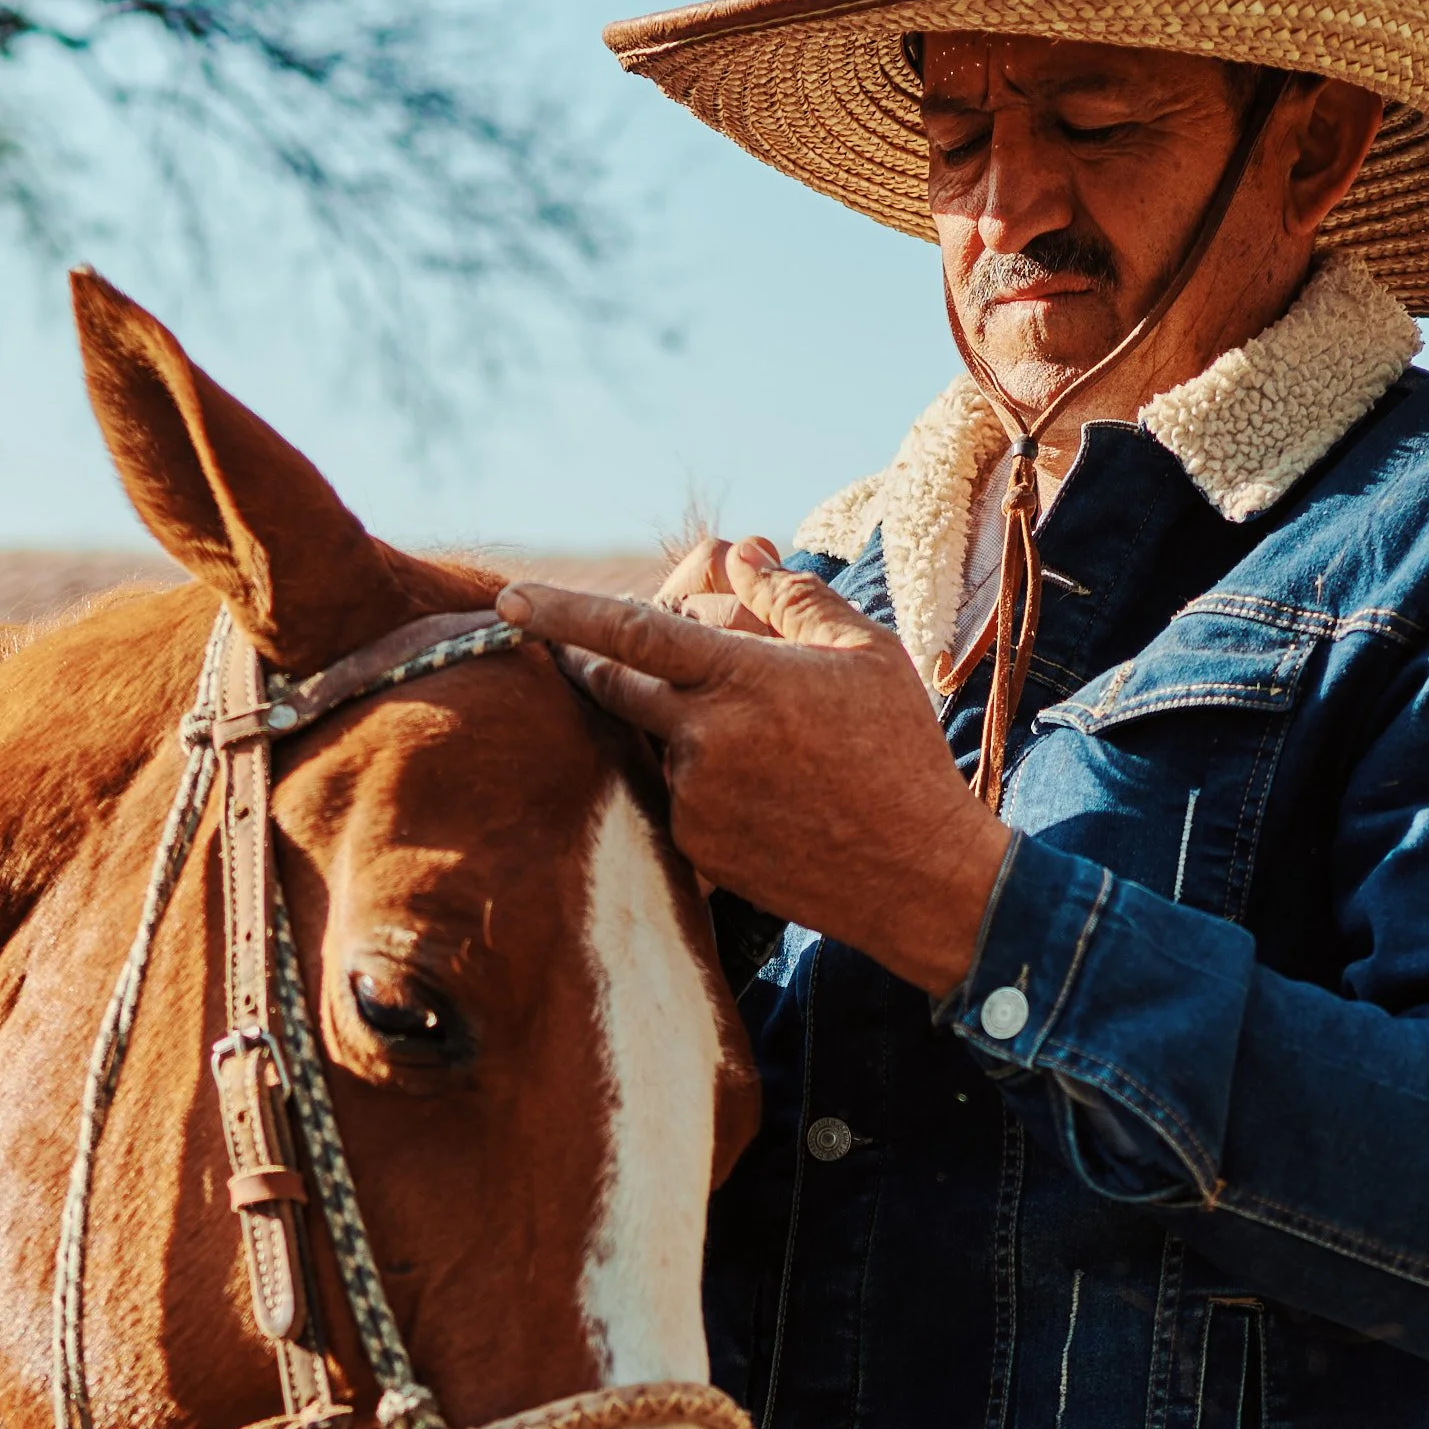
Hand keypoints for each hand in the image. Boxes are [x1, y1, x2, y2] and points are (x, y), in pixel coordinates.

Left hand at [499, 541, 1010, 998]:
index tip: (510, 601)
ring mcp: (695, 801)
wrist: (918, 877)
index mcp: (741, 679)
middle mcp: (704, 739)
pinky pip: (679, 797)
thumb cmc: (900, 753)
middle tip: (604, 653)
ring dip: (680, 728)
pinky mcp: (698, 851)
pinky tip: (768, 794)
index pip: (629, 631)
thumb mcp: (865, 654)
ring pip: (657, 743)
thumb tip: (740, 551)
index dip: (562, 612)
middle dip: (599, 664)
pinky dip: (704, 780)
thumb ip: (792, 595)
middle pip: (617, 687)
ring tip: (765, 746)